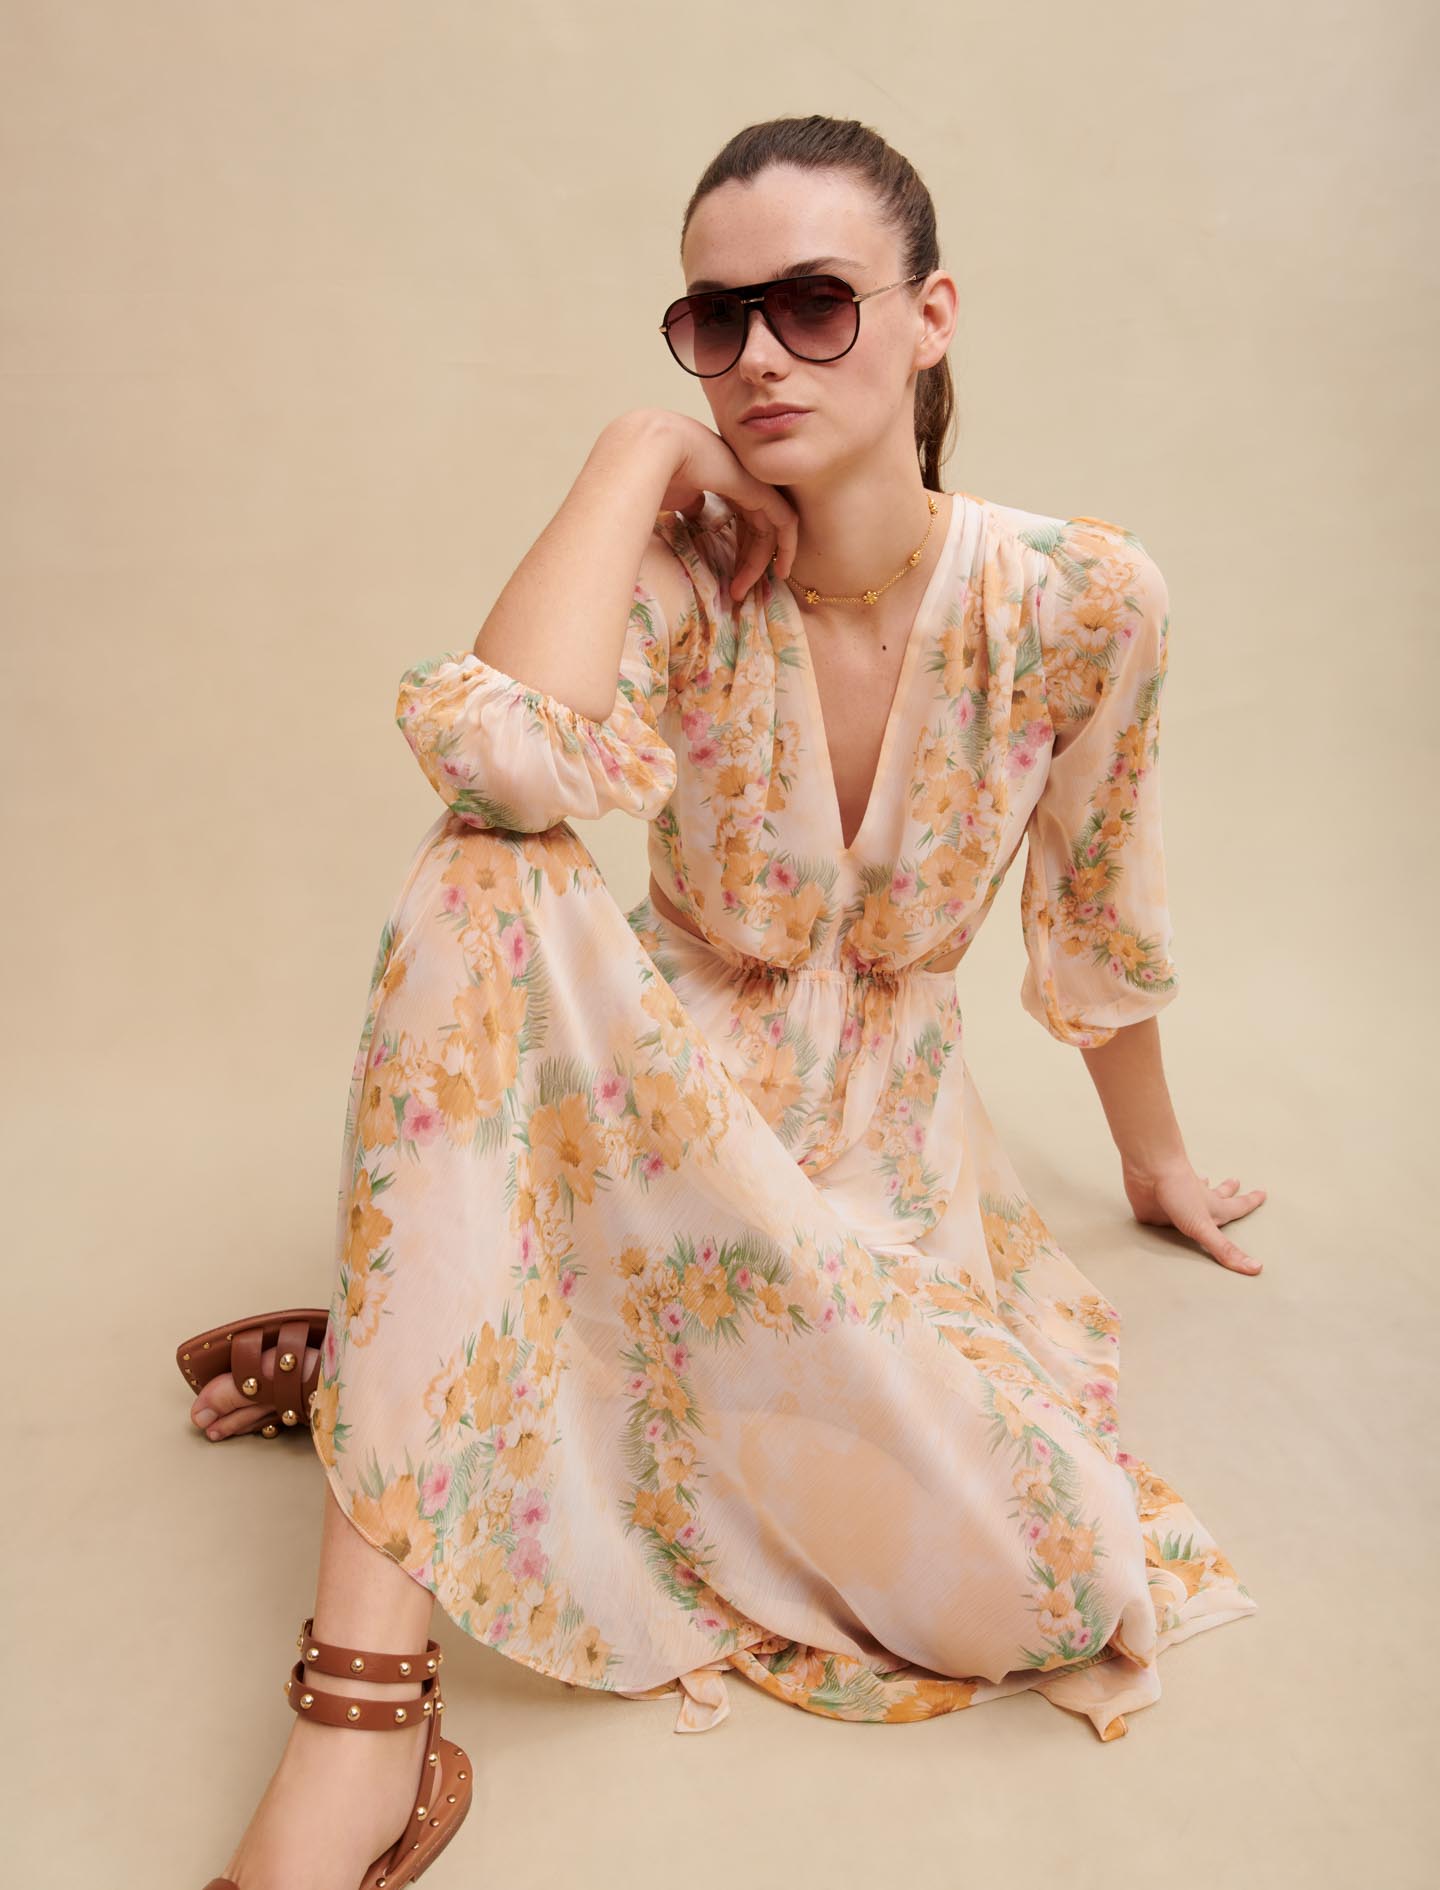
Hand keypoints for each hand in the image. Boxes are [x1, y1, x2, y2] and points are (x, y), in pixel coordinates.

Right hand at [649, 410, 799, 602]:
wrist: (657, 451)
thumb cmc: (656, 471)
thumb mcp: (678, 493)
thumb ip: (692, 503)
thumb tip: (695, 511)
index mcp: (721, 476)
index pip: (741, 516)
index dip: (738, 546)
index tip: (729, 574)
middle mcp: (740, 477)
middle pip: (754, 525)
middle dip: (747, 560)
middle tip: (735, 590)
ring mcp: (752, 481)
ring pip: (769, 528)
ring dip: (759, 562)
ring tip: (741, 590)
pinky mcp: (761, 489)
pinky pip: (784, 521)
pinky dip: (787, 546)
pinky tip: (781, 569)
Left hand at [1122, 1160, 1266, 1274]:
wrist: (1149, 1170)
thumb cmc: (1180, 1193)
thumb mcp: (1205, 1227)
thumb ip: (1225, 1249)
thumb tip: (1256, 1268)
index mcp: (1212, 1208)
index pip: (1237, 1207)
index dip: (1250, 1202)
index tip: (1262, 1192)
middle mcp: (1196, 1203)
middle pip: (1217, 1195)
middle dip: (1228, 1191)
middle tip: (1235, 1181)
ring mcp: (1176, 1202)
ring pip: (1192, 1194)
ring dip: (1201, 1187)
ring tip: (1205, 1180)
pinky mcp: (1154, 1207)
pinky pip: (1162, 1206)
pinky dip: (1163, 1200)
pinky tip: (1160, 1193)